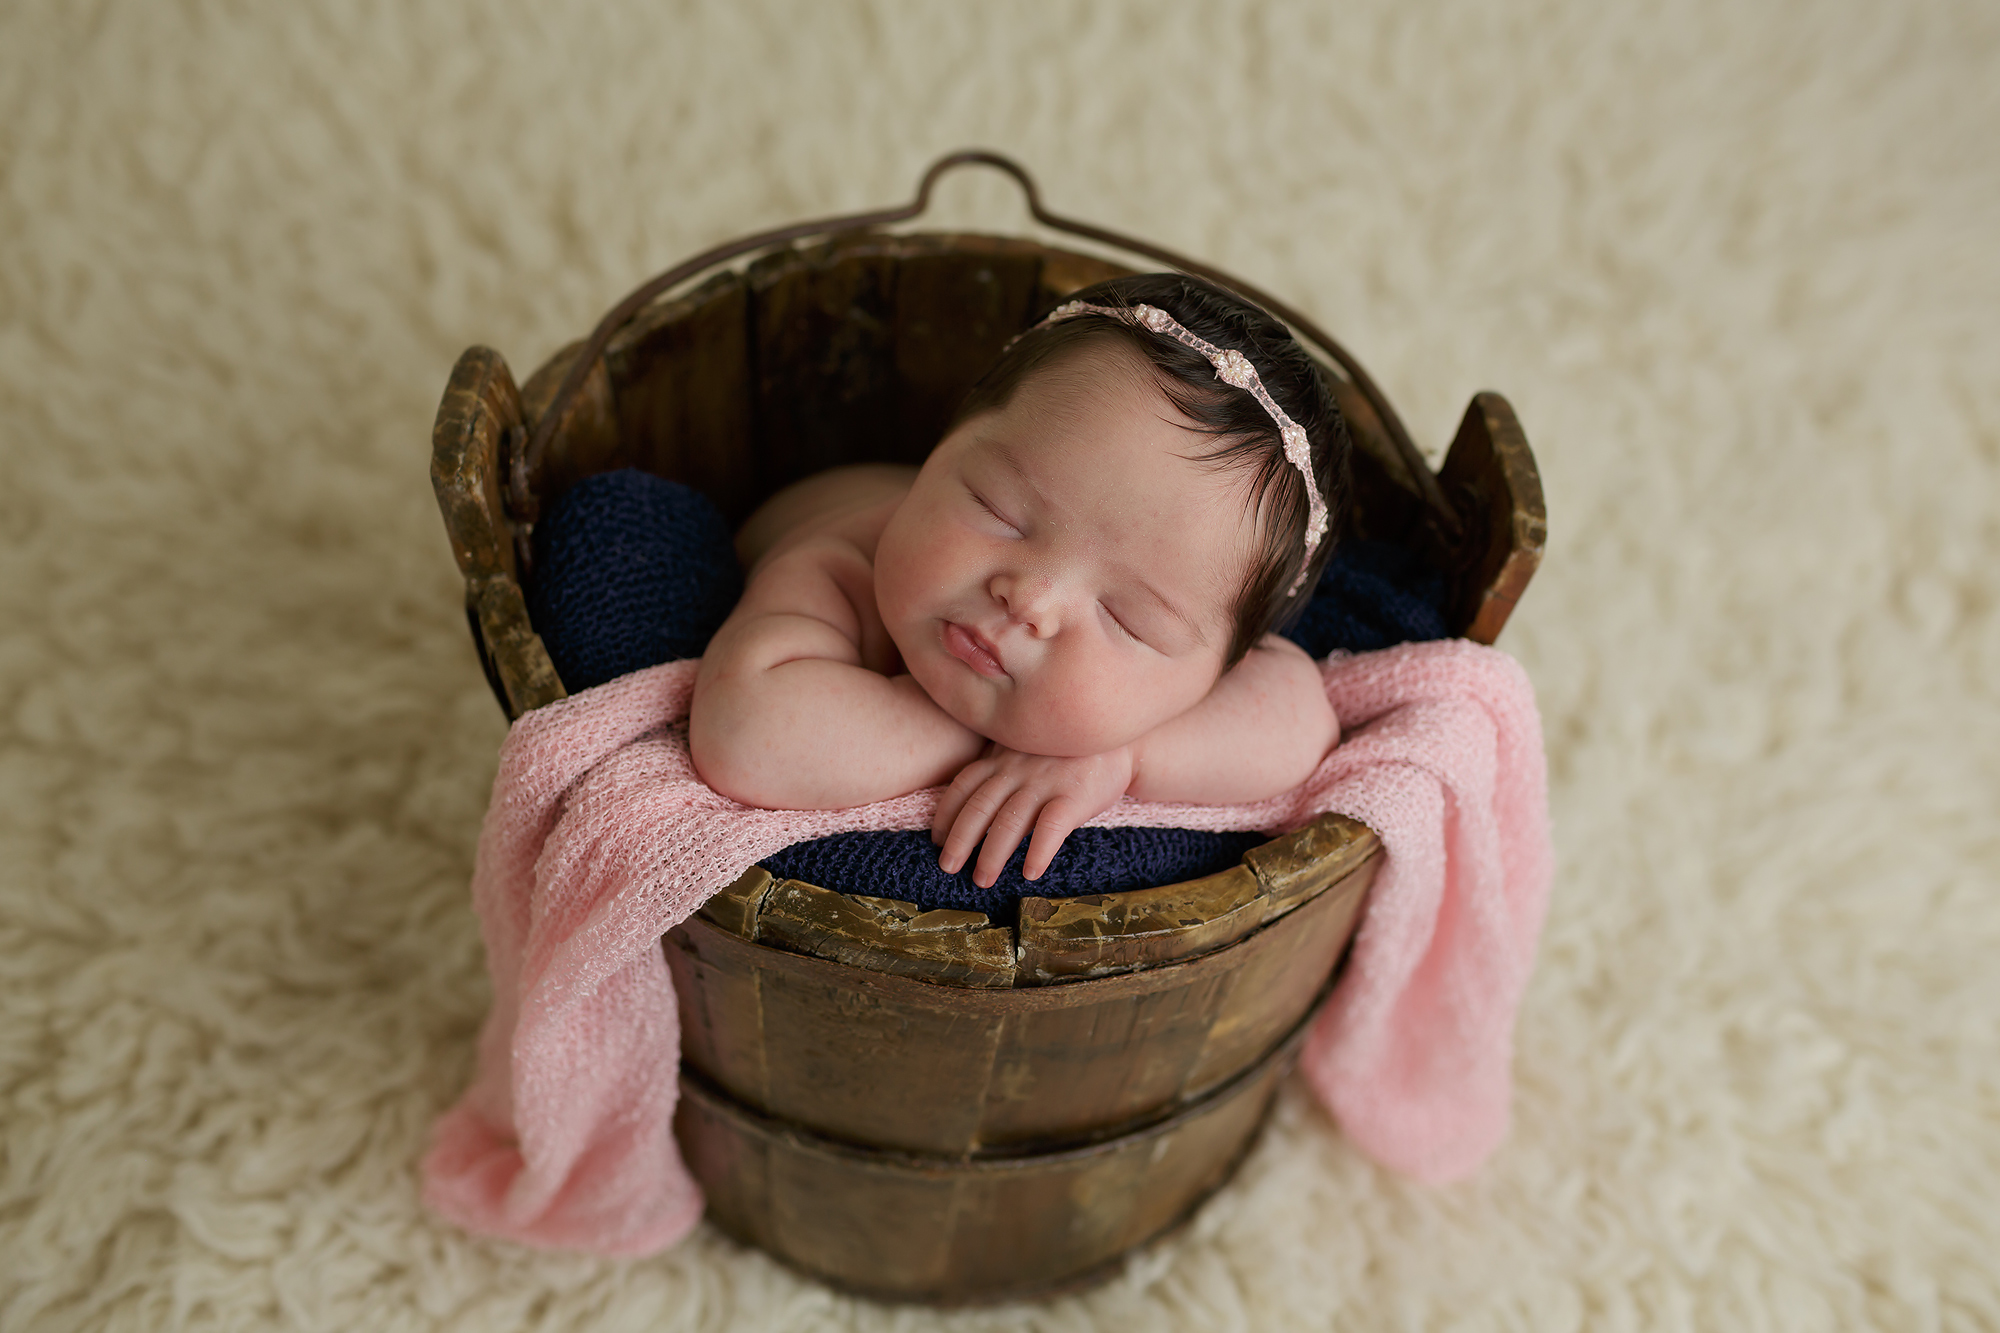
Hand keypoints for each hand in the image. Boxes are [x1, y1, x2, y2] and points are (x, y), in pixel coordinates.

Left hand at [932, 744, 1135, 887]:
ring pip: (1010, 821)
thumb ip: (1002, 767)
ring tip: (982, 879)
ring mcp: (1046, 781)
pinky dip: (1038, 851)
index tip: (936, 838)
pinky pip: (1051, 827)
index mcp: (1003, 756)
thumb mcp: (1028, 748)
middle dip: (960, 839)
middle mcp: (1019, 768)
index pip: (964, 784)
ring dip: (992, 854)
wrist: (1124, 739)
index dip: (946, 813)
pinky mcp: (1075, 796)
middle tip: (947, 867)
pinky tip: (1031, 873)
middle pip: (979, 806)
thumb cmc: (1070, 750)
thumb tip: (974, 806)